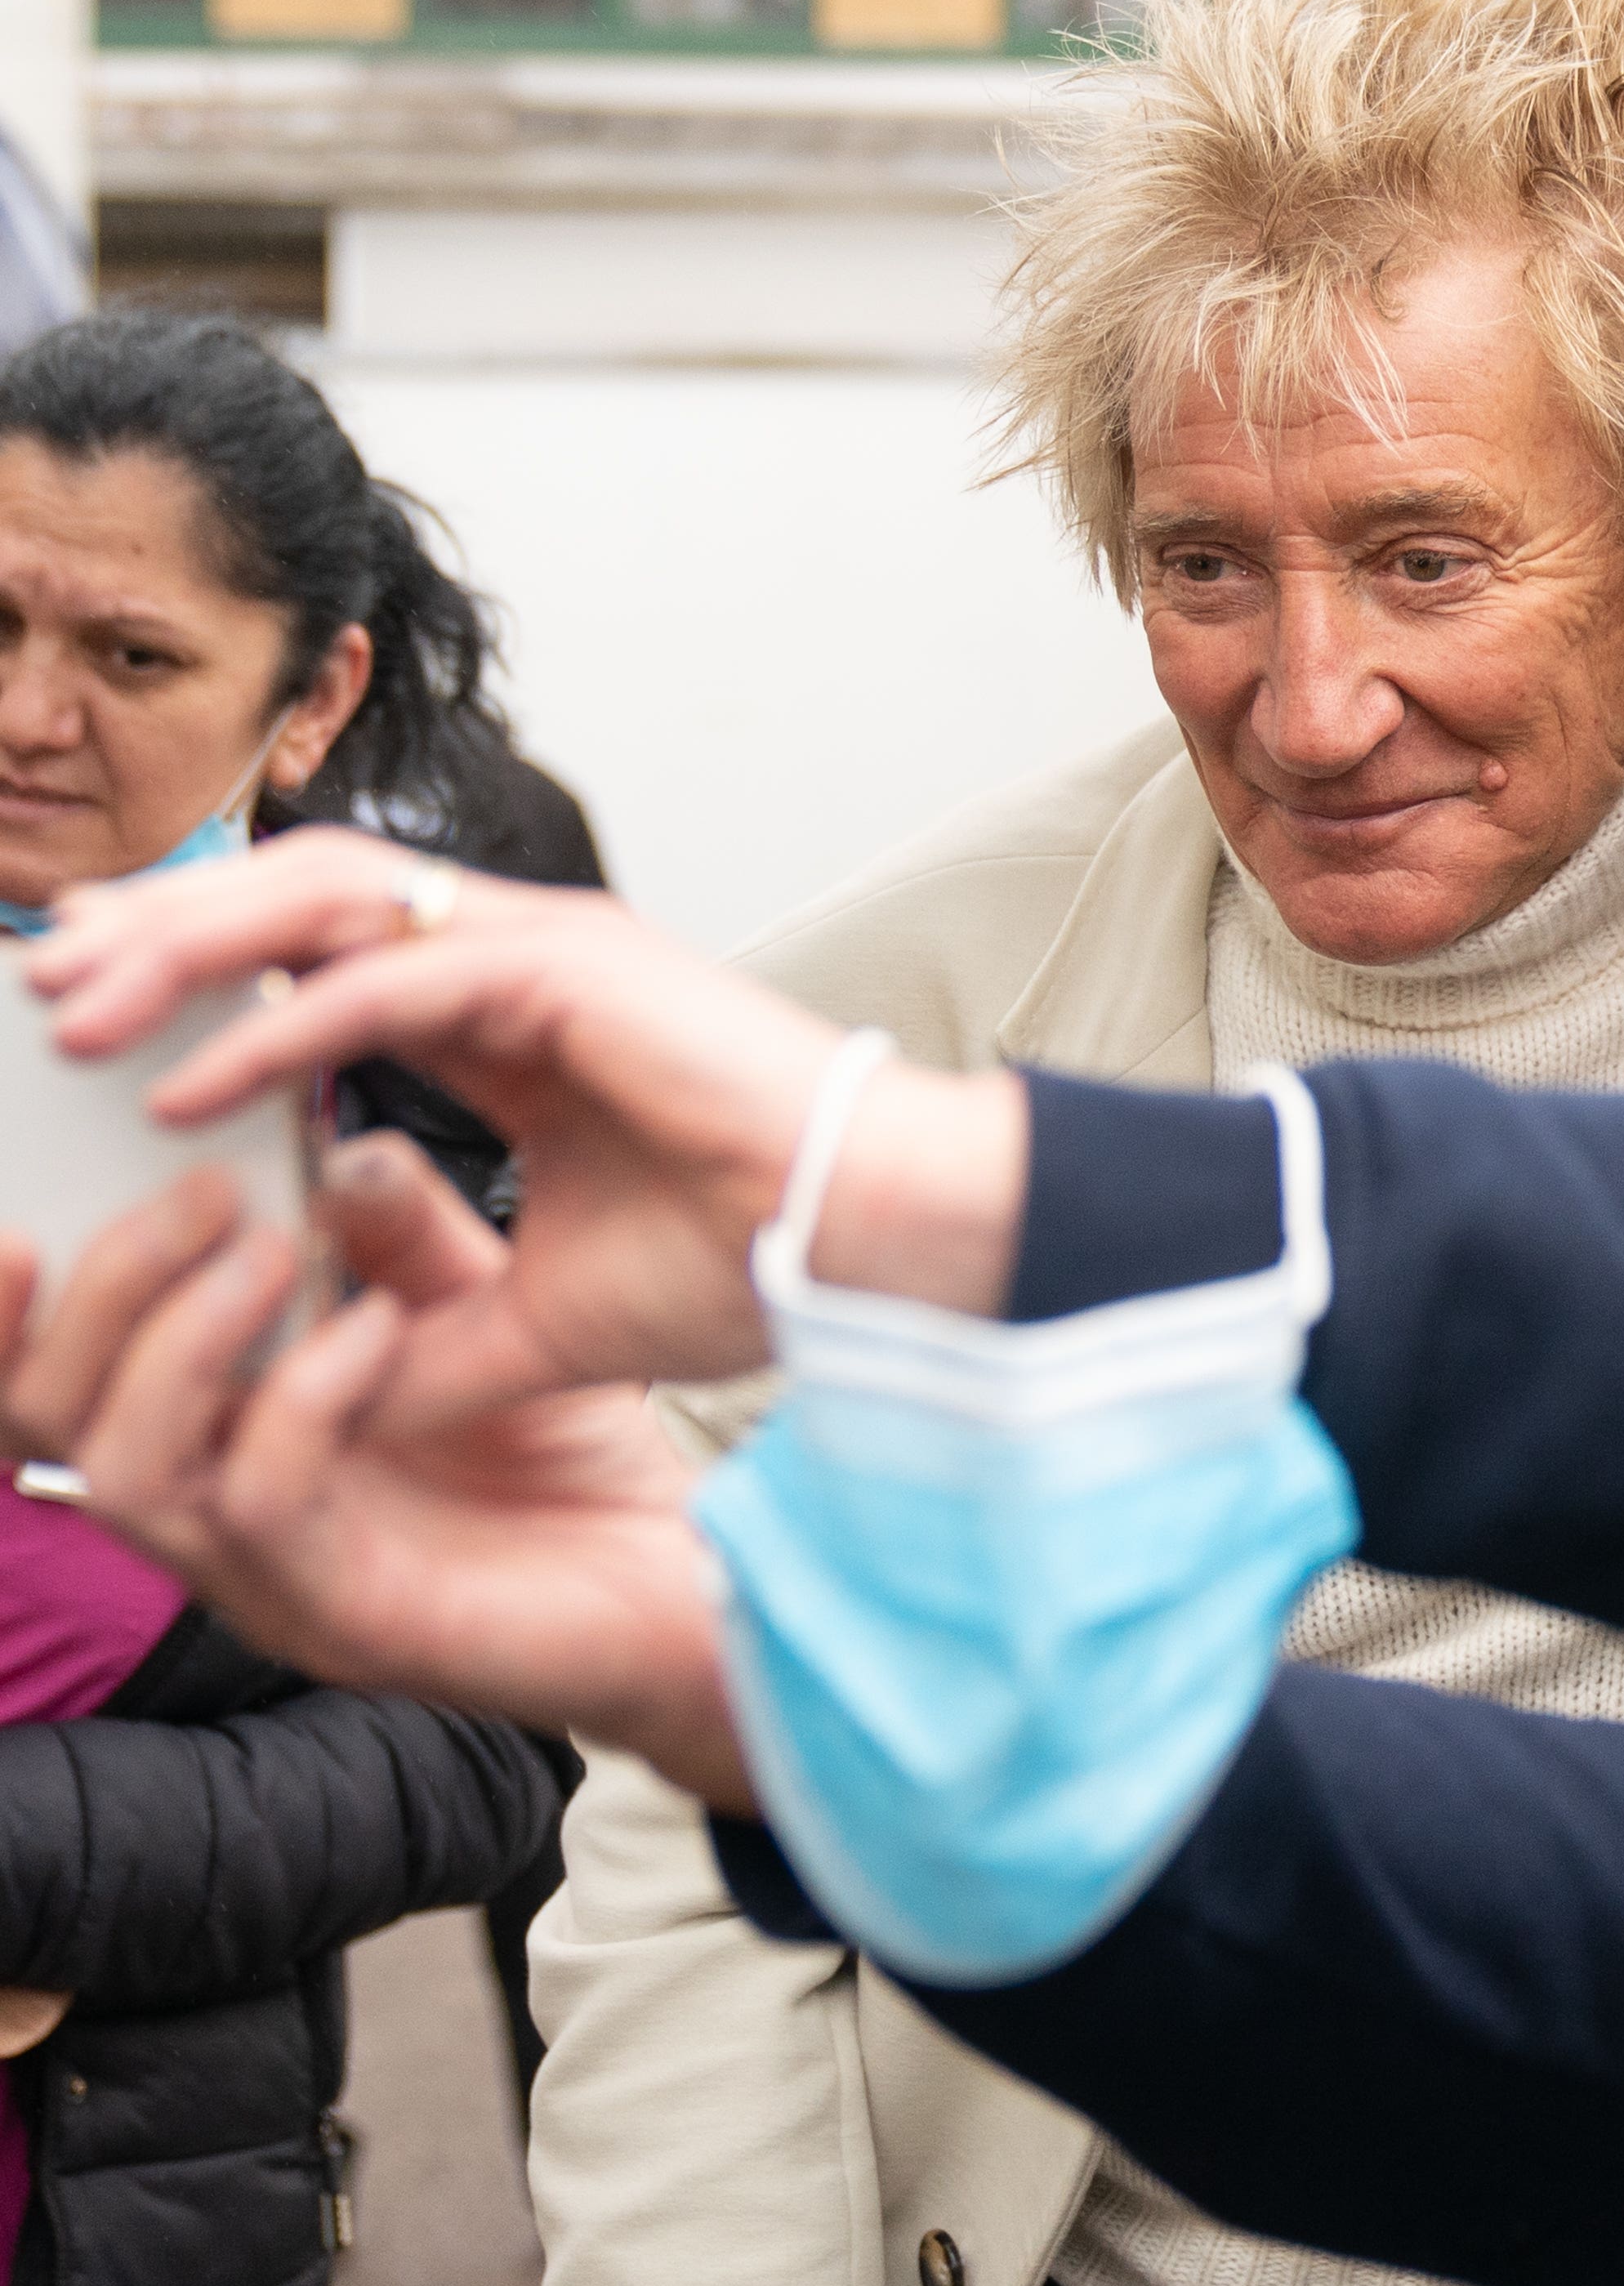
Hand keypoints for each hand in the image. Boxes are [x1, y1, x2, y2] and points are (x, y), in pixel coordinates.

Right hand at [0, 1130, 749, 1802]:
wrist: (677, 1588)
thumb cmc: (567, 1461)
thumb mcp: (473, 1315)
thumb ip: (392, 1238)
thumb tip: (328, 1137)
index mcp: (211, 1446)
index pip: (44, 1382)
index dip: (6, 1300)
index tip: (35, 1194)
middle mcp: (210, 1521)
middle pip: (47, 1418)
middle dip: (102, 1289)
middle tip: (198, 1190)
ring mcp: (266, 1582)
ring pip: (124, 1470)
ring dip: (181, 1340)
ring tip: (264, 1249)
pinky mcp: (345, 1620)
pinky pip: (260, 1503)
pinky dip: (299, 1397)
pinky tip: (373, 1328)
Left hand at [20, 828, 1024, 1422]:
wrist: (879, 1242)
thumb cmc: (755, 1259)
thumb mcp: (546, 1317)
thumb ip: (434, 1326)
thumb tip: (333, 1387)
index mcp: (520, 1010)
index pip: (326, 952)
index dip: (206, 970)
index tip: (99, 1022)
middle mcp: (524, 955)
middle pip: (301, 898)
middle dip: (161, 933)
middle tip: (43, 987)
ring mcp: (548, 948)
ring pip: (324, 901)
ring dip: (187, 950)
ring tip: (77, 1013)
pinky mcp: (569, 972)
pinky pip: (383, 982)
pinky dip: (274, 1025)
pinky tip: (189, 1081)